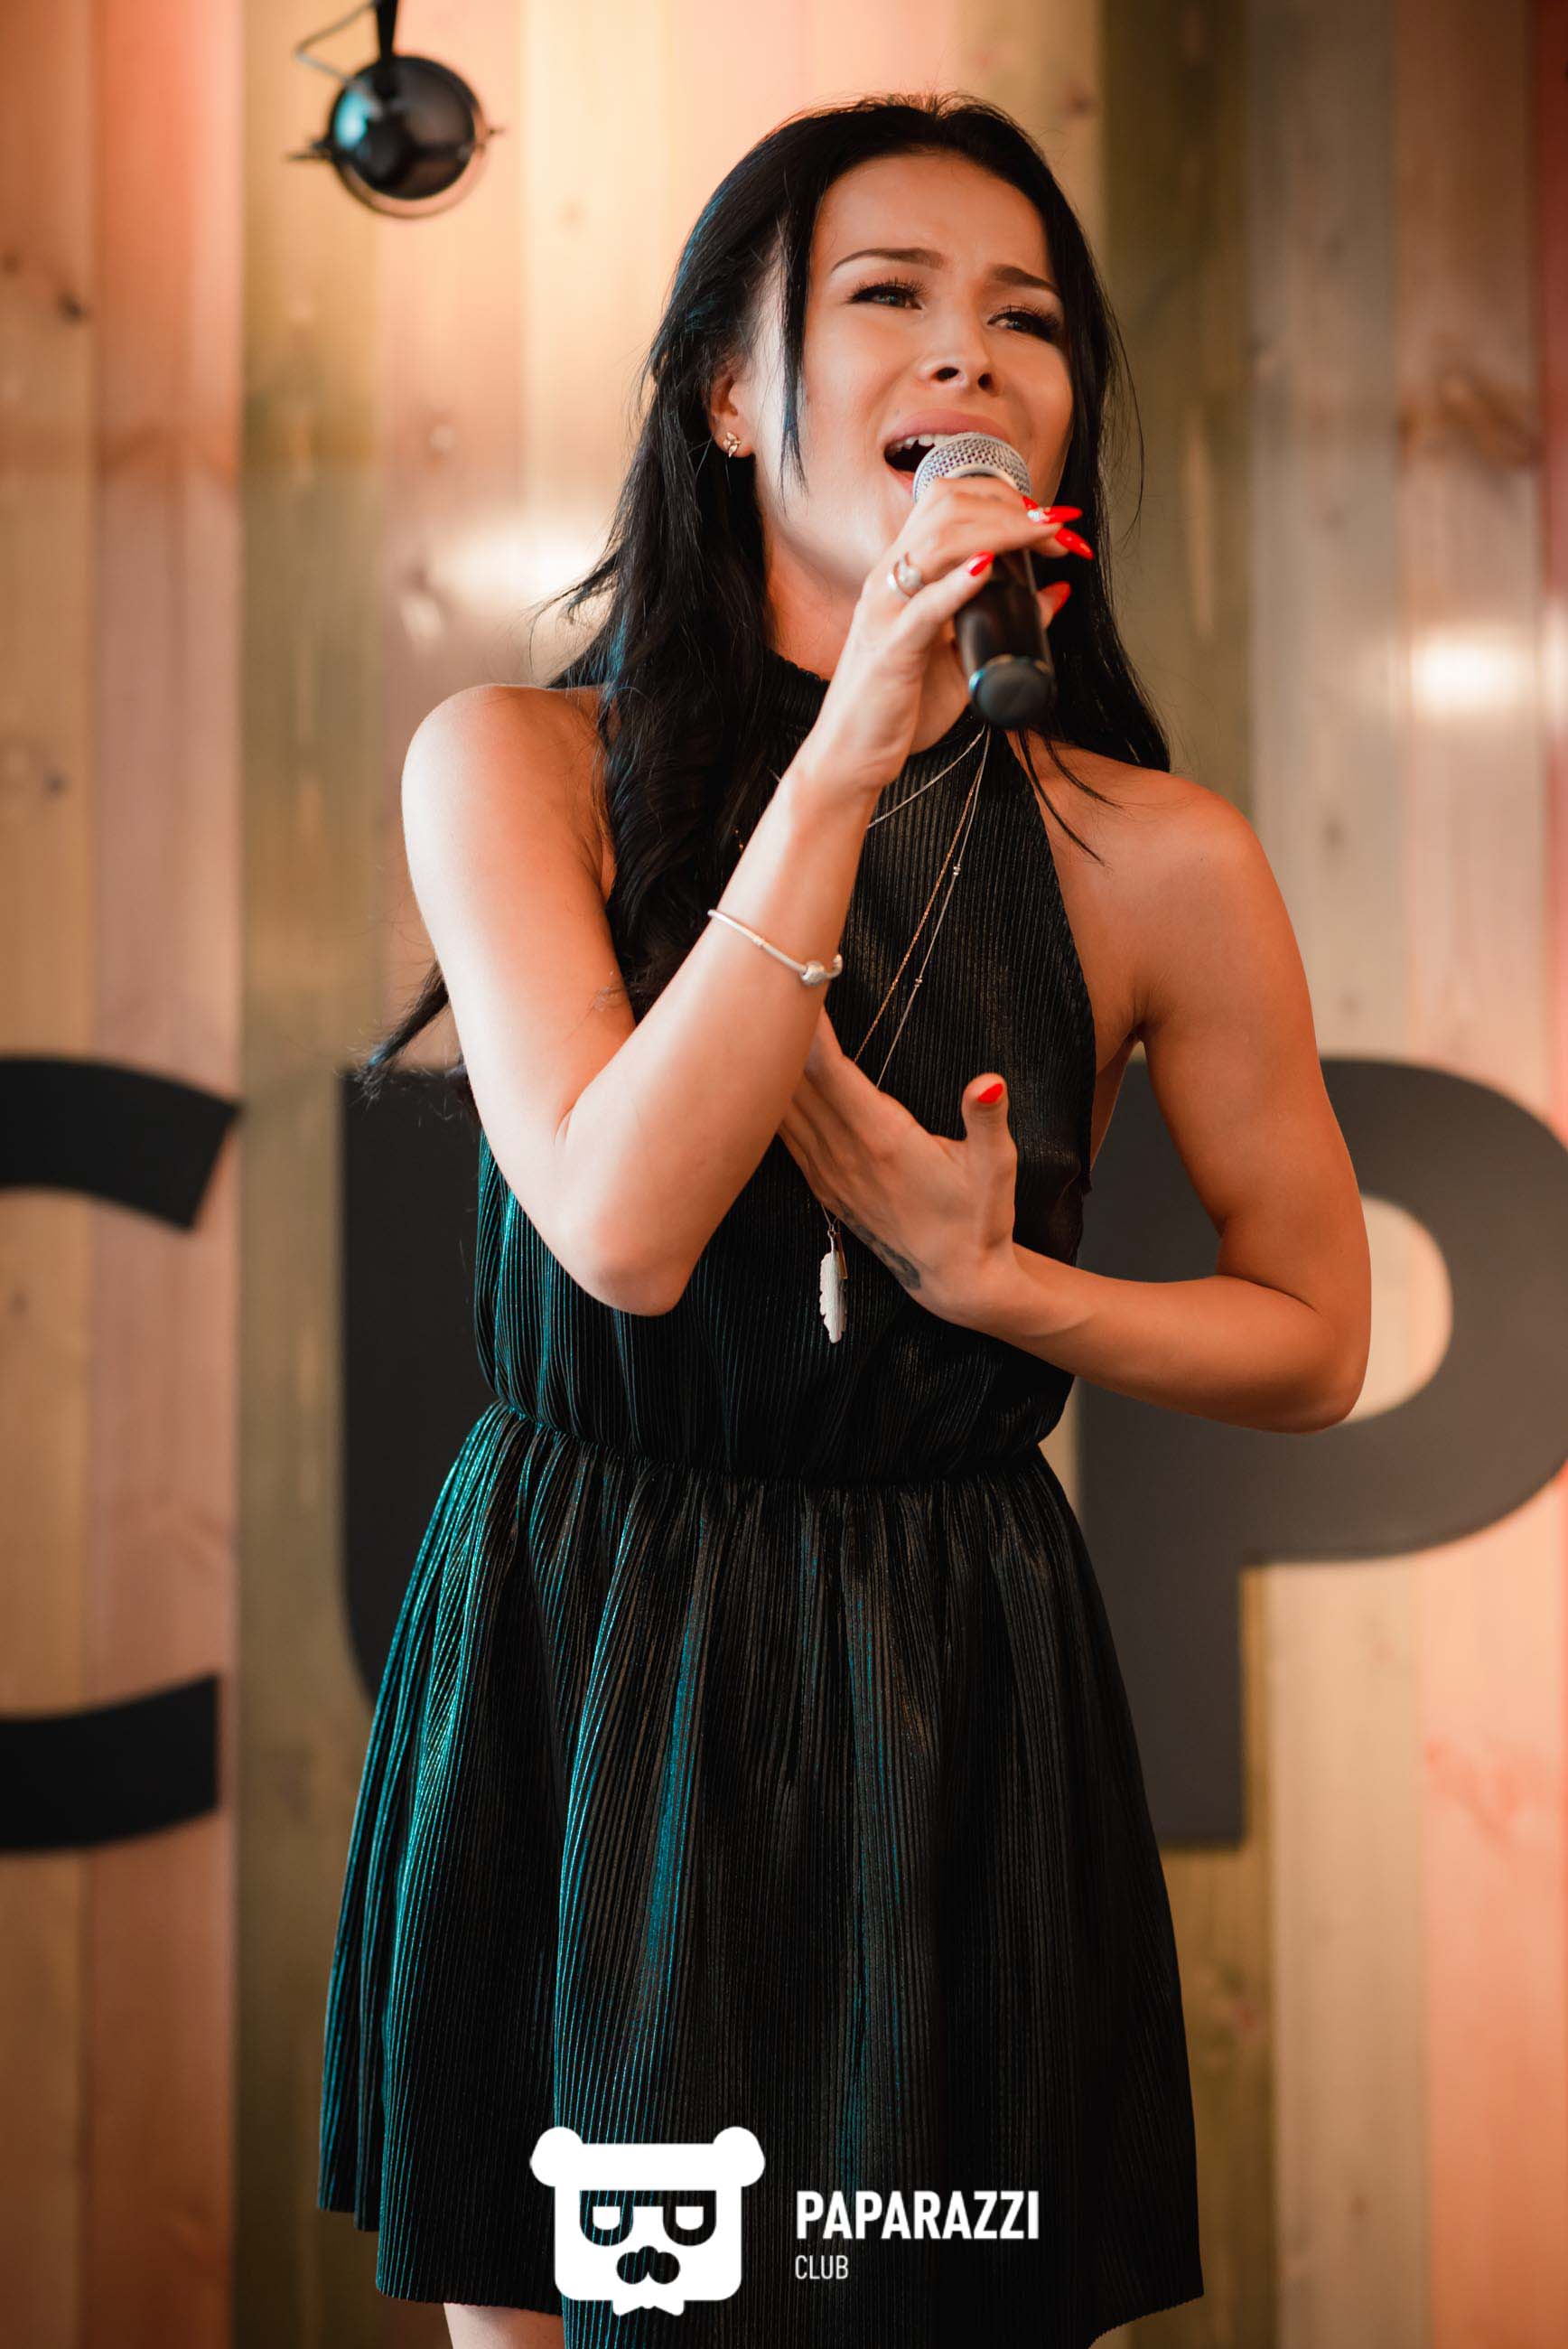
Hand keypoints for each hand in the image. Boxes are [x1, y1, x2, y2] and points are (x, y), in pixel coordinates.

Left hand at [776, 1003, 1020, 1322]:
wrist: (954, 1280)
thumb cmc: (979, 1219)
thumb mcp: (997, 1169)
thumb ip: (988, 1120)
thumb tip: (988, 1081)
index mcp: (881, 1140)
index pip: (830, 1072)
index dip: (809, 1029)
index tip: (798, 982)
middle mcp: (844, 1154)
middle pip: (794, 1082)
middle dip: (778, 1031)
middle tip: (766, 978)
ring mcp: (827, 1170)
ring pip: (780, 1108)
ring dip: (764, 1064)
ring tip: (750, 1013)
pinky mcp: (822, 1182)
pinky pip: (782, 1133)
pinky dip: (767, 1099)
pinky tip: (755, 1074)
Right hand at [796, 477, 1079, 805]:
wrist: (851, 756)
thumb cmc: (897, 706)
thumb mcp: (957, 656)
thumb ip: (998, 621)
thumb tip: (1054, 592)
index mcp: (901, 576)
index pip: (949, 504)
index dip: (1004, 498)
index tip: (1050, 520)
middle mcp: (888, 583)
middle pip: (947, 508)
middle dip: (1012, 509)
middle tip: (1059, 529)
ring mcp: (885, 613)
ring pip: (939, 544)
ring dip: (1000, 533)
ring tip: (1041, 538)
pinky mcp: (890, 652)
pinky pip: (923, 608)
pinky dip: (957, 585)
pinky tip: (987, 568)